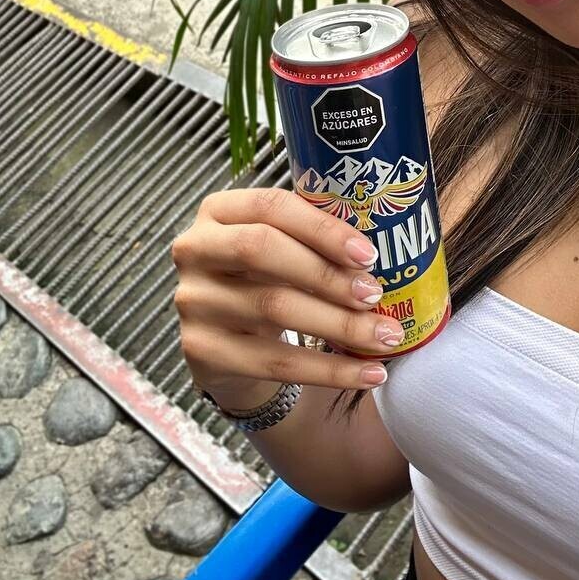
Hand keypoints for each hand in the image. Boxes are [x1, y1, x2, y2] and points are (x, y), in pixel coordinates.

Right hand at [172, 187, 399, 404]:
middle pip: (262, 251)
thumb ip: (313, 241)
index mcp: (219, 210)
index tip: (368, 254)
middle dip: (327, 274)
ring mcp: (194, 301)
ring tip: (384, 336)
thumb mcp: (280, 249)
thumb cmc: (264, 279)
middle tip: (375, 295)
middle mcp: (195, 249)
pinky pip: (275, 362)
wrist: (227, 341)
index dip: (322, 228)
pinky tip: (369, 372)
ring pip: (273, 308)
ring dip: (339, 324)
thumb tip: (373, 258)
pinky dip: (330, 370)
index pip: (271, 207)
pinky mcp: (201, 350)